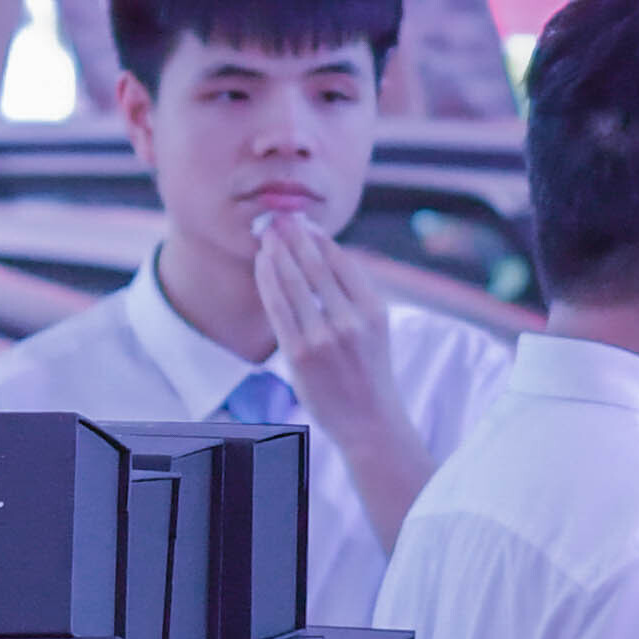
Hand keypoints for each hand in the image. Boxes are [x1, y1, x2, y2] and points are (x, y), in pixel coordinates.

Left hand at [252, 212, 401, 437]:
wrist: (369, 421)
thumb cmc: (368, 372)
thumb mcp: (376, 328)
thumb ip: (354, 294)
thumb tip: (325, 254)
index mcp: (374, 309)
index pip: (341, 261)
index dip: (318, 238)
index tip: (303, 222)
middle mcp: (351, 320)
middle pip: (315, 265)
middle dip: (293, 236)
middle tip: (278, 217)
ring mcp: (324, 337)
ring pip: (293, 281)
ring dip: (276, 251)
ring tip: (267, 234)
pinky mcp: (300, 353)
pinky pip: (277, 306)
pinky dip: (267, 279)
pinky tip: (261, 263)